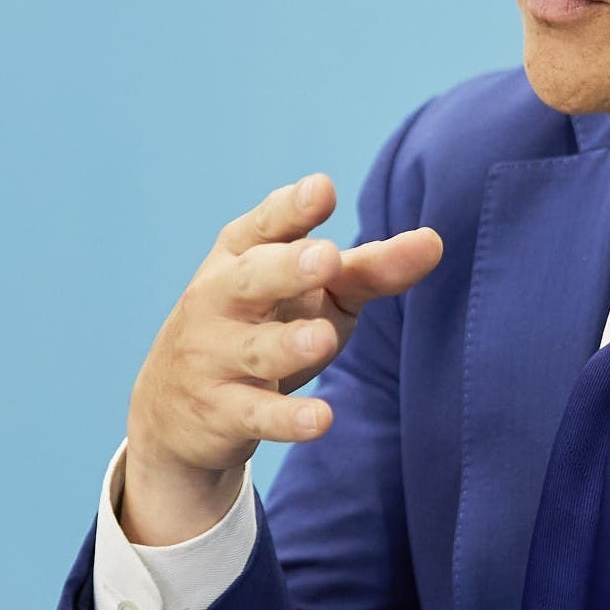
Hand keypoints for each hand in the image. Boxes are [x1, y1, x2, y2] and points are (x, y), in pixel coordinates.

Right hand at [120, 172, 443, 545]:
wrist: (175, 410)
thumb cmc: (266, 325)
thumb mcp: (314, 292)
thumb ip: (370, 267)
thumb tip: (435, 242)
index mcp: (244, 254)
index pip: (266, 225)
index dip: (293, 209)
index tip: (322, 190)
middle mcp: (221, 298)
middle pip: (251, 279)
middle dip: (285, 268)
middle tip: (324, 257)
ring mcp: (215, 356)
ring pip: (256, 349)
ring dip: (288, 344)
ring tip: (320, 338)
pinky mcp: (222, 412)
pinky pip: (257, 415)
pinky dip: (287, 419)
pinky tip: (321, 419)